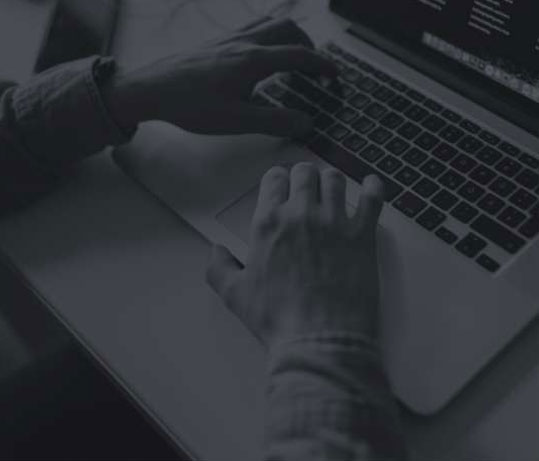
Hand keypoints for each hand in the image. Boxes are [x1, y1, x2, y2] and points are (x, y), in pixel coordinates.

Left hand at [104, 19, 336, 136]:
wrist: (151, 89)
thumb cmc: (190, 105)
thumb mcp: (237, 121)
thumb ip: (275, 121)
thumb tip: (306, 122)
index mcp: (254, 60)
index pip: (299, 55)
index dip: (322, 65)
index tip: (335, 75)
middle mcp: (244, 42)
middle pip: (288, 29)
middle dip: (308, 46)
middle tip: (315, 67)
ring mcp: (229, 38)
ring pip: (269, 23)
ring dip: (289, 35)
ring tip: (293, 55)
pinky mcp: (216, 41)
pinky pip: (251, 27)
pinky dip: (268, 34)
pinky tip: (259, 53)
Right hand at [206, 163, 384, 349]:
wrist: (318, 340)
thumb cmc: (279, 319)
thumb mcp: (235, 295)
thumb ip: (219, 267)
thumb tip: (216, 253)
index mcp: (269, 223)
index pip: (273, 180)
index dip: (277, 179)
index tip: (280, 184)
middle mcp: (302, 215)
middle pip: (305, 173)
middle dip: (303, 176)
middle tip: (305, 186)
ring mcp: (334, 222)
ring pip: (334, 180)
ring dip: (330, 181)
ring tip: (330, 188)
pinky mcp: (362, 236)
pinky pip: (372, 199)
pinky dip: (372, 188)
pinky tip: (370, 186)